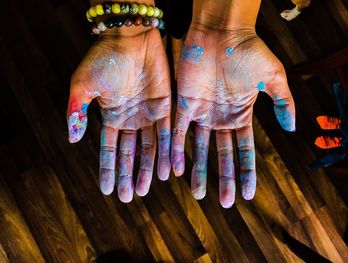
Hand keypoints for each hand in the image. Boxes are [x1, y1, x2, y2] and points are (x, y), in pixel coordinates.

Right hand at [67, 28, 170, 202]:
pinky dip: (170, 152)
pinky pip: (169, 134)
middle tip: (130, 197)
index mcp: (111, 117)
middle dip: (130, 175)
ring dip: (150, 168)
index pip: (109, 150)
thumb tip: (70, 139)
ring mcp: (149, 115)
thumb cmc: (104, 58)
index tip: (107, 190)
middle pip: (131, 154)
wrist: (131, 37)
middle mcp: (131, 120)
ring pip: (151, 148)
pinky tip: (170, 170)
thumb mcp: (82, 85)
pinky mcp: (166, 108)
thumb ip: (76, 111)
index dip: (108, 169)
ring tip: (148, 188)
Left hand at [172, 26, 294, 207]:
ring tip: (198, 193)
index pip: (245, 150)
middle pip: (222, 154)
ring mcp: (201, 113)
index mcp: (241, 114)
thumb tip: (293, 130)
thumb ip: (282, 103)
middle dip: (223, 178)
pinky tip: (175, 170)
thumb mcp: (273, 78)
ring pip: (199, 148)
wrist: (221, 31)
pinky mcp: (183, 104)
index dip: (247, 172)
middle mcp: (220, 118)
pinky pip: (177, 131)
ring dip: (198, 170)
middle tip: (223, 202)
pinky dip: (177, 150)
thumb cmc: (248, 51)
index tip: (248, 195)